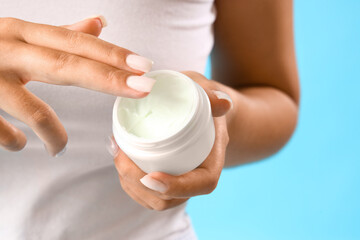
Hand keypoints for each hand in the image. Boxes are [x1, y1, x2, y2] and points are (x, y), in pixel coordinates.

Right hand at [0, 16, 154, 155]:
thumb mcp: (23, 35)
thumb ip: (62, 35)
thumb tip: (100, 23)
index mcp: (24, 33)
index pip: (77, 43)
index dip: (113, 54)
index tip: (144, 65)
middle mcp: (8, 49)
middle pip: (66, 65)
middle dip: (108, 78)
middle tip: (142, 88)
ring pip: (32, 109)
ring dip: (52, 133)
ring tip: (58, 146)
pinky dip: (13, 141)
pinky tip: (19, 144)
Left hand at [111, 71, 232, 210]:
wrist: (200, 110)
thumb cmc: (202, 101)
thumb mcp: (207, 92)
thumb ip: (212, 96)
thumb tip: (223, 103)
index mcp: (212, 160)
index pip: (202, 184)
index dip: (176, 186)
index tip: (150, 177)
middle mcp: (196, 177)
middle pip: (169, 198)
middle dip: (139, 182)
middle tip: (120, 154)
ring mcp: (179, 181)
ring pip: (154, 199)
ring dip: (129, 182)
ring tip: (117, 152)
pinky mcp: (164, 179)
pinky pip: (145, 193)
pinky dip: (128, 180)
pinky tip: (118, 156)